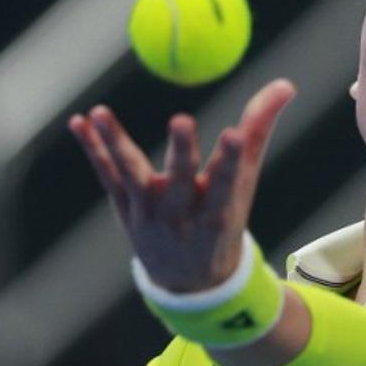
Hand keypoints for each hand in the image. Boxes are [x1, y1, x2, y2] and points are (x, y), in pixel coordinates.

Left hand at [68, 78, 295, 292]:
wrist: (189, 282)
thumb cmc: (222, 216)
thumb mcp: (244, 180)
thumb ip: (258, 129)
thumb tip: (286, 84)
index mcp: (219, 212)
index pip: (228, 183)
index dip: (231, 160)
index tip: (234, 134)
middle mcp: (182, 214)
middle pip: (181, 181)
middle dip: (181, 153)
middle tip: (182, 120)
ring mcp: (148, 213)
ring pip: (131, 176)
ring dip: (115, 143)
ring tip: (100, 113)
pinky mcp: (124, 208)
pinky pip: (106, 175)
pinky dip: (92, 149)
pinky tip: (79, 122)